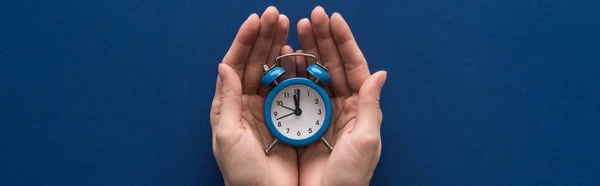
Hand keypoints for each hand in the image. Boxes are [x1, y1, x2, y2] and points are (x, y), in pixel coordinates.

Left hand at [209, 6, 297, 185]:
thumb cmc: (242, 172)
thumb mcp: (228, 135)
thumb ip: (227, 99)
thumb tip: (224, 65)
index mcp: (231, 105)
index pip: (235, 65)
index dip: (244, 41)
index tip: (255, 21)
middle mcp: (249, 103)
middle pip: (256, 62)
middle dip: (264, 37)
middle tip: (276, 15)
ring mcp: (270, 108)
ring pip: (274, 70)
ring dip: (280, 46)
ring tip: (288, 25)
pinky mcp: (289, 118)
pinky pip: (292, 87)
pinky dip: (296, 69)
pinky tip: (299, 53)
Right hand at [295, 7, 386, 185]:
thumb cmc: (350, 177)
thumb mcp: (366, 140)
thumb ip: (371, 106)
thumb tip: (380, 73)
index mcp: (360, 107)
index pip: (354, 67)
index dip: (344, 42)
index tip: (334, 19)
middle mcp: (341, 105)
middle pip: (333, 64)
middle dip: (323, 38)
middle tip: (312, 16)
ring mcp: (321, 111)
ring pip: (314, 72)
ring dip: (307, 49)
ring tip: (297, 27)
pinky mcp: (302, 120)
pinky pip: (297, 89)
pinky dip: (292, 71)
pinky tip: (286, 55)